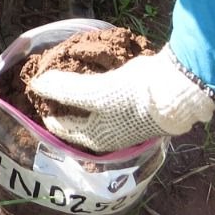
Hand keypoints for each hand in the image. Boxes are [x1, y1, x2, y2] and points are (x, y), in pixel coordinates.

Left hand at [28, 46, 214, 153]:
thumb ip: (65, 89)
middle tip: (50, 81)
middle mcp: (107, 136)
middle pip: (76, 120)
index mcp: (95, 138)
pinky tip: (95, 76)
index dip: (45, 107)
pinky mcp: (135, 109)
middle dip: (62, 102)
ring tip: (69, 76)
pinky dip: (96, 90)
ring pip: (91, 110)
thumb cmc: (133, 96)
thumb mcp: (95, 92)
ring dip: (79, 96)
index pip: (59, 127)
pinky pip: (107, 101)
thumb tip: (36, 84)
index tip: (37, 87)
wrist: (177, 90)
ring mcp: (123, 124)